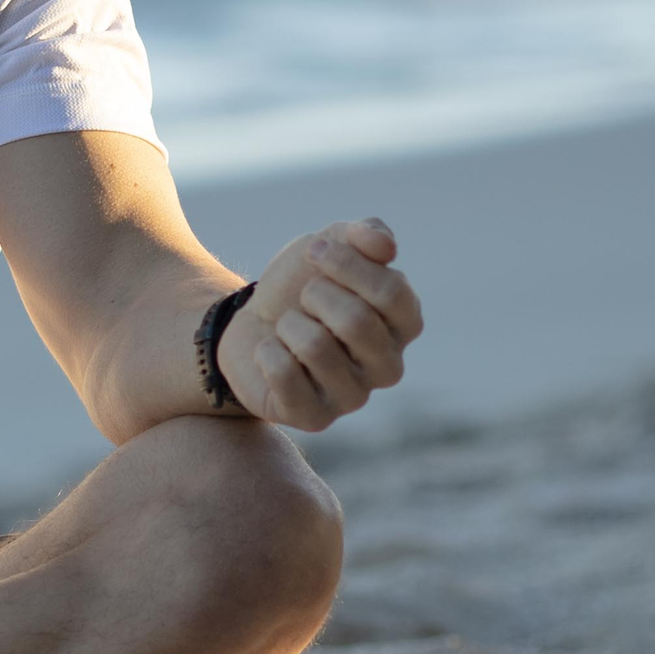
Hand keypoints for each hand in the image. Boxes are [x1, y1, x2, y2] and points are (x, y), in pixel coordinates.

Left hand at [219, 218, 420, 431]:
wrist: (251, 323)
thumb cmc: (300, 286)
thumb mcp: (331, 245)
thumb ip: (365, 235)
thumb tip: (386, 246)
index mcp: (404, 324)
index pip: (392, 292)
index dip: (347, 264)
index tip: (315, 250)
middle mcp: (388, 367)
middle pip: (357, 322)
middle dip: (315, 296)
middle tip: (303, 298)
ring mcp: (354, 397)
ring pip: (315, 347)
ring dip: (289, 324)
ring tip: (288, 327)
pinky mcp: (315, 418)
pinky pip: (284, 374)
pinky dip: (266, 351)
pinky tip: (271, 352)